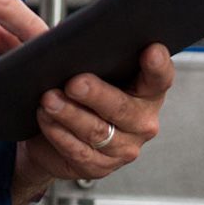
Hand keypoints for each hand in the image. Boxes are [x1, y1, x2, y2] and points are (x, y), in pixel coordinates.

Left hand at [12, 43, 174, 204]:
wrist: (49, 138)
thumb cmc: (73, 95)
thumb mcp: (81, 70)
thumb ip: (80, 54)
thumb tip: (55, 37)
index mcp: (145, 92)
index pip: (158, 78)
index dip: (157, 66)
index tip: (150, 50)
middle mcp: (141, 121)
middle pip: (122, 107)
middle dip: (96, 94)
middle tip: (74, 83)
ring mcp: (122, 147)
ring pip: (96, 130)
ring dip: (69, 113)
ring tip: (48, 99)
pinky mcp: (98, 166)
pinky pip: (77, 149)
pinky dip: (57, 132)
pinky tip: (45, 117)